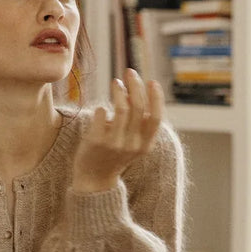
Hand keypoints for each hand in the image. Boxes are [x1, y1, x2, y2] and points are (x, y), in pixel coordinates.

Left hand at [73, 68, 163, 192]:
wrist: (94, 179)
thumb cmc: (114, 155)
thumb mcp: (132, 142)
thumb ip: (136, 123)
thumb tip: (134, 93)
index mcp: (145, 145)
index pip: (156, 118)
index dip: (156, 98)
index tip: (152, 81)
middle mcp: (132, 145)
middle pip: (138, 107)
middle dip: (135, 84)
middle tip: (129, 72)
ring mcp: (114, 143)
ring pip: (120, 108)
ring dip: (118, 90)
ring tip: (115, 83)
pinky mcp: (96, 141)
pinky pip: (101, 114)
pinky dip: (102, 107)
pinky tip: (100, 109)